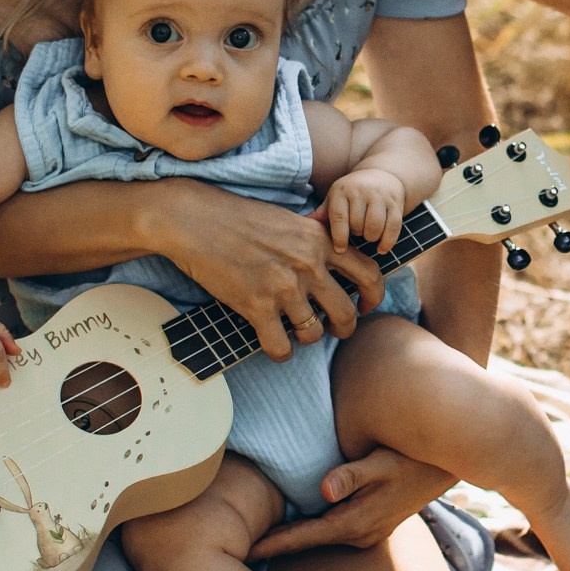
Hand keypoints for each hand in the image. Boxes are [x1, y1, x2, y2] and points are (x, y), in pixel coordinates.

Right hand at [143, 181, 384, 359]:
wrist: (195, 219)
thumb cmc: (238, 217)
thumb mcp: (289, 220)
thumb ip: (315, 240)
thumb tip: (336, 258)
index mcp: (320, 241)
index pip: (370, 274)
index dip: (374, 297)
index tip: (364, 306)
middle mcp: (308, 265)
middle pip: (346, 313)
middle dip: (342, 328)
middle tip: (331, 329)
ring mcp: (283, 287)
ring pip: (313, 334)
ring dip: (306, 338)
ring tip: (294, 331)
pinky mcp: (256, 306)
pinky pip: (281, 346)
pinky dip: (280, 352)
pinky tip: (275, 344)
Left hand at [246, 446, 454, 559]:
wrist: (448, 466)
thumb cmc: (413, 457)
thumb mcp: (383, 461)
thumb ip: (352, 475)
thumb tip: (324, 489)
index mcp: (357, 521)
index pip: (306, 536)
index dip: (275, 544)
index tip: (246, 552)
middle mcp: (360, 534)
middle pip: (309, 543)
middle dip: (276, 546)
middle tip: (237, 549)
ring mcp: (367, 534)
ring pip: (320, 538)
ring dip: (292, 539)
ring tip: (258, 542)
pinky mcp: (371, 527)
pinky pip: (332, 532)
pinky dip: (311, 531)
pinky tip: (295, 527)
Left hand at [321, 168, 407, 253]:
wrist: (382, 175)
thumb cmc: (352, 193)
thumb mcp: (335, 198)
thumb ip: (321, 214)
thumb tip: (302, 226)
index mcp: (342, 190)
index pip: (339, 217)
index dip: (339, 237)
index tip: (340, 249)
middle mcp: (361, 191)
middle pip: (358, 225)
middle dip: (356, 234)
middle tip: (356, 231)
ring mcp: (380, 196)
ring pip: (375, 228)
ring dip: (371, 238)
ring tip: (368, 235)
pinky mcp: (396, 204)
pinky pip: (393, 228)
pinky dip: (387, 242)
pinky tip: (381, 249)